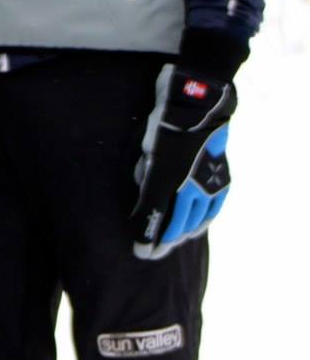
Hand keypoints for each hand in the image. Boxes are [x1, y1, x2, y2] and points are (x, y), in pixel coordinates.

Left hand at [131, 62, 233, 259]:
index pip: (155, 216)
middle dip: (163, 241)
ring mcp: (208, 184)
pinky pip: (213, 209)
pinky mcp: (221, 180)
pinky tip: (198, 227)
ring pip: (197, 220)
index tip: (139, 253)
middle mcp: (189, 186)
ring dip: (183, 233)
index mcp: (166, 178)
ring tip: (173, 242)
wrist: (199, 105)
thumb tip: (142, 193)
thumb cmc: (165, 123)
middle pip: (176, 224)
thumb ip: (144, 174)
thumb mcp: (146, 147)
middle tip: (153, 253)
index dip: (147, 237)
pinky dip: (204, 221)